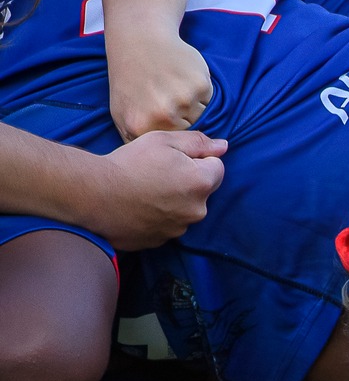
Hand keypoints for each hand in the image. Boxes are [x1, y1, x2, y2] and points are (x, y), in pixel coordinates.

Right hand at [83, 129, 226, 248]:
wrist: (93, 195)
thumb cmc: (128, 163)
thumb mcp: (162, 140)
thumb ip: (197, 142)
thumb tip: (223, 146)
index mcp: (201, 183)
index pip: (217, 167)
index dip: (196, 159)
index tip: (173, 158)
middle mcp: (197, 210)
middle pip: (202, 190)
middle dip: (187, 180)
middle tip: (156, 172)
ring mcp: (180, 229)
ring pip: (185, 209)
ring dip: (173, 200)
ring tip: (144, 190)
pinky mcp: (162, 240)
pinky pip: (168, 224)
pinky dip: (158, 216)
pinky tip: (138, 206)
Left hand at [104, 25, 212, 139]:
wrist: (140, 40)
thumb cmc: (130, 80)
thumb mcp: (122, 115)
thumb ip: (136, 142)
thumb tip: (158, 167)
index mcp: (143, 126)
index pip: (169, 147)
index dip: (170, 134)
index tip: (162, 118)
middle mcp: (164, 114)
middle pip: (189, 134)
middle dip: (182, 120)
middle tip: (166, 99)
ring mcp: (183, 98)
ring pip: (202, 117)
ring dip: (193, 105)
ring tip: (173, 88)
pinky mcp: (200, 84)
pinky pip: (209, 99)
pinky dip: (200, 91)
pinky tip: (182, 78)